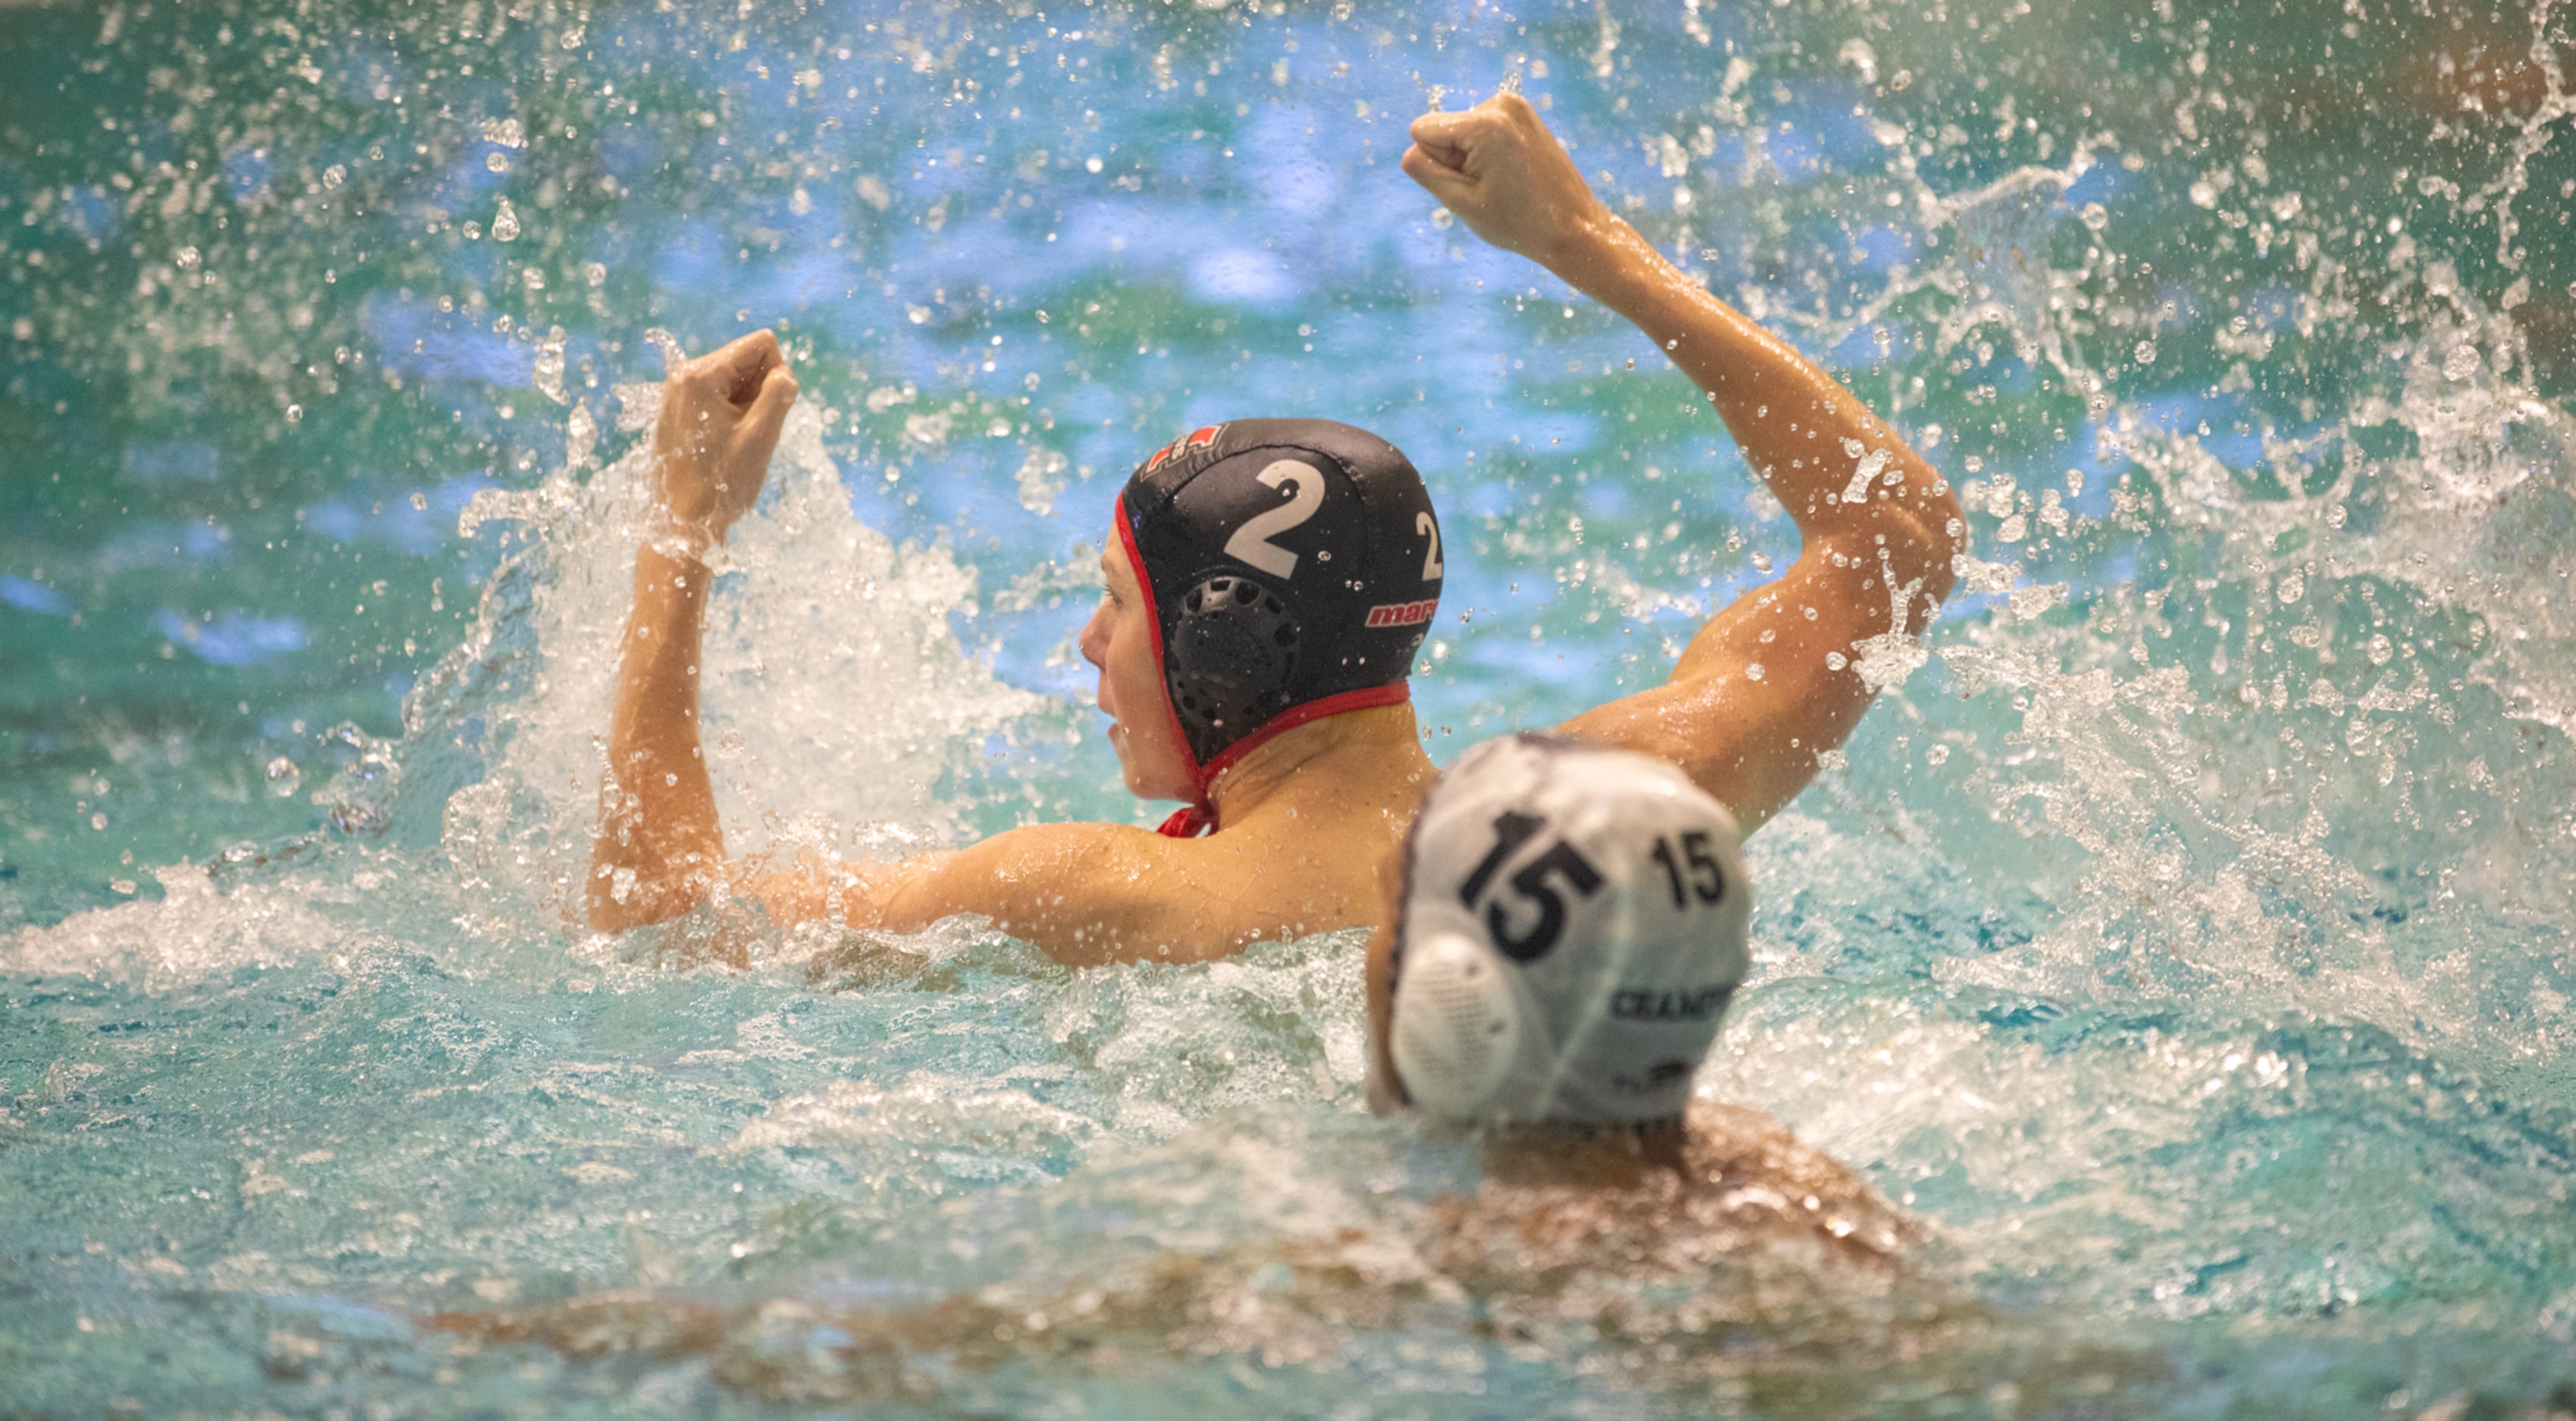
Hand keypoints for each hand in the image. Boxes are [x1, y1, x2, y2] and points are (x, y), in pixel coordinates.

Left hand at [650, 329, 799, 544]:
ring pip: (732, 380)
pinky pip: (716, 397)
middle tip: (753, 430)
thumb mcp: (761, 436)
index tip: (769, 411)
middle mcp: (684, 376)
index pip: (760, 345)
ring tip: (739, 440)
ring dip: (747, 405)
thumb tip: (784, 375)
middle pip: (745, 359)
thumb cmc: (722, 483)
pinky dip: (730, 414)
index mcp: (701, 375)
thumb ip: (778, 394)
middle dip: (760, 390)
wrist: (681, 523)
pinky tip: (726, 443)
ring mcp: (676, 394)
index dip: (777, 374)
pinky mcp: (675, 412)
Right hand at [1400, 91, 1608, 269]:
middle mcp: (1500, 104)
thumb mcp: (1461, 203)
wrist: (1574, 227)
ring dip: (1474, 158)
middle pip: (1444, 130)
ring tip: (1505, 183)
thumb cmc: (1519, 222)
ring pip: (1463, 132)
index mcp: (1484, 124)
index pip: (1422, 130)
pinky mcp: (1525, 114)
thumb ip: (1426, 172)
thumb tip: (1410, 151)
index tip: (1469, 184)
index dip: (1437, 163)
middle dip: (1456, 159)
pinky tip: (1513, 174)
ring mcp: (1516, 106)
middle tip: (1491, 188)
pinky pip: (1484, 130)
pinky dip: (1490, 152)